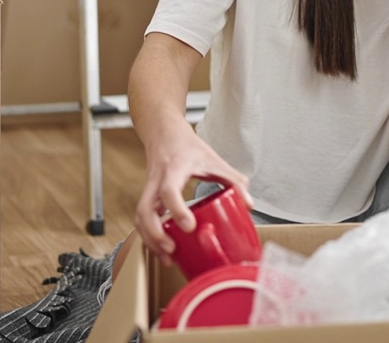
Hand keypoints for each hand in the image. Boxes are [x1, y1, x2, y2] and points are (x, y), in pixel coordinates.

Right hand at [134, 129, 251, 266]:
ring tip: (167, 256)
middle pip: (145, 209)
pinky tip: (161, 247)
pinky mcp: (147, 196)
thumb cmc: (187, 146)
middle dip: (155, 234)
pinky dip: (148, 235)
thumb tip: (248, 204)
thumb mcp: (214, 159)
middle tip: (172, 249)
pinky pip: (141, 218)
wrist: (164, 133)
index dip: (177, 210)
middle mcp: (157, 180)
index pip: (168, 191)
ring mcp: (148, 188)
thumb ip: (234, 180)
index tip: (189, 226)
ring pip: (139, 216)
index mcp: (174, 169)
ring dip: (149, 239)